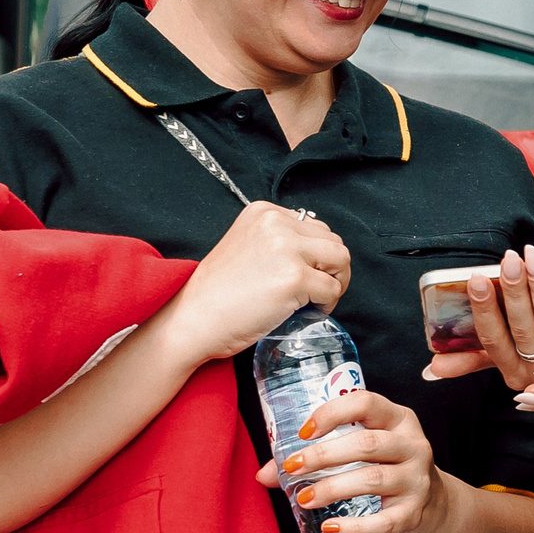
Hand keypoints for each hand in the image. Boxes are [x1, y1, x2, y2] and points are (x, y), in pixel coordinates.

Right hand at [161, 202, 350, 364]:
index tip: (307, 274)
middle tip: (316, 292)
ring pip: (341, 260)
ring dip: (335, 283)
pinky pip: (332, 290)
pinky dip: (327, 304)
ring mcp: (286, 249)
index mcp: (264, 212)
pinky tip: (306, 311)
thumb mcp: (247, 246)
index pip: (316, 227)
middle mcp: (276, 223)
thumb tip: (318, 253)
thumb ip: (278, 240)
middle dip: (331, 269)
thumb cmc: (218, 293)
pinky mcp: (294, 278)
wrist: (192, 320)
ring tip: (315, 300)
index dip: (318, 256)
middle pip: (333, 242)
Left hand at [258, 388, 450, 532]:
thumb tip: (263, 474)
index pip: (366, 403)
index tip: (302, 432)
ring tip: (304, 498)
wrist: (431, 506)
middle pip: (366, 443)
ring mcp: (417, 480)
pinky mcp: (414, 513)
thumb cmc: (386, 469)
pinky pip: (383, 521)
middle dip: (324, 455)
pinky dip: (354, 526)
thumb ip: (317, 456)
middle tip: (292, 468)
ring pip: (373, 479)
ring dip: (332, 488)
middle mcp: (412, 445)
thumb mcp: (362, 452)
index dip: (332, 414)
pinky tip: (330, 527)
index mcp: (397, 419)